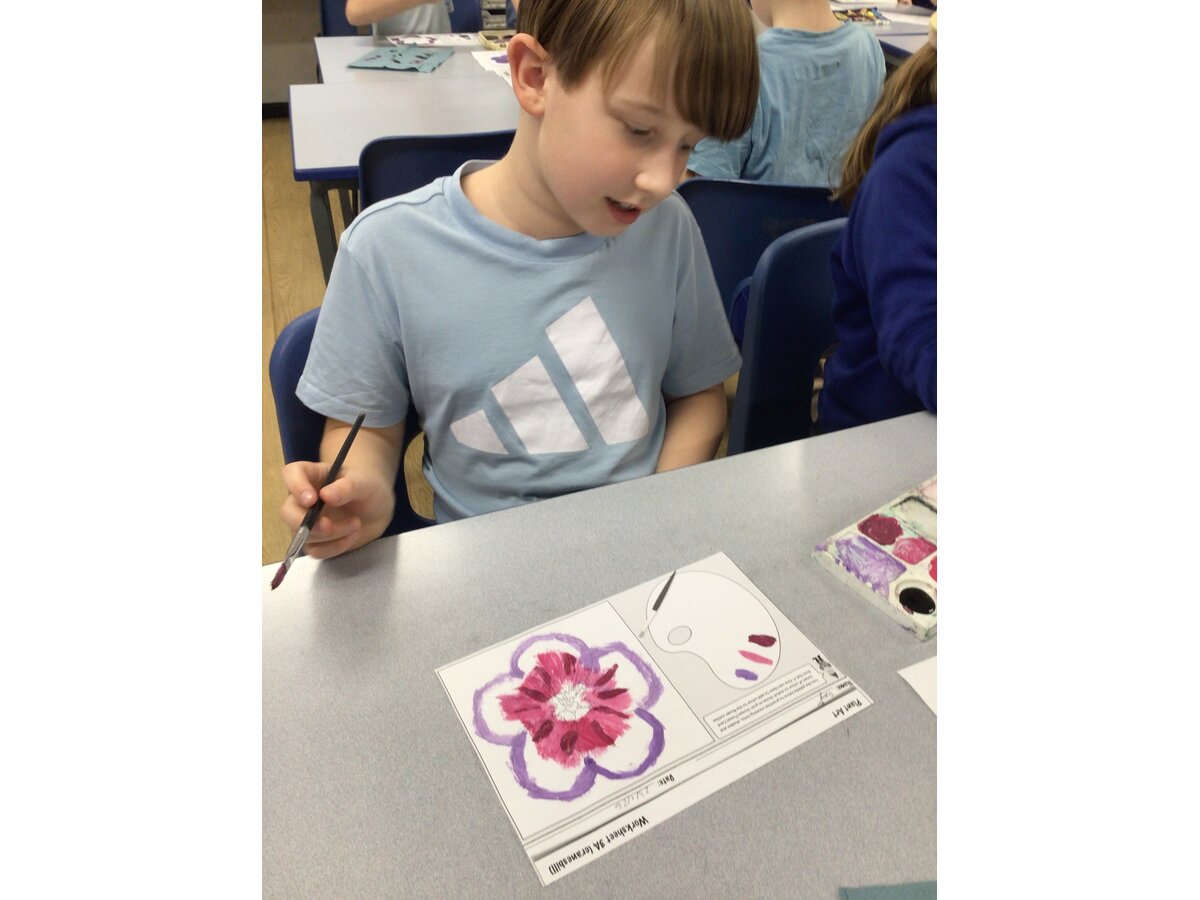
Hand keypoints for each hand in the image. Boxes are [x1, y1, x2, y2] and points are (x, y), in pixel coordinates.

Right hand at [279, 459, 396, 558]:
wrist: (376, 510)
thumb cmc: (367, 488)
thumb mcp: (364, 483)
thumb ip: (347, 487)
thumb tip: (326, 495)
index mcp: (311, 475)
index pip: (292, 474)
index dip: (296, 486)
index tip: (312, 499)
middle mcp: (302, 498)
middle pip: (287, 511)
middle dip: (304, 522)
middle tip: (329, 526)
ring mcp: (306, 521)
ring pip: (302, 535)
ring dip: (330, 535)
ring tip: (356, 524)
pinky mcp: (315, 541)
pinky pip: (316, 550)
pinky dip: (336, 547)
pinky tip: (353, 535)